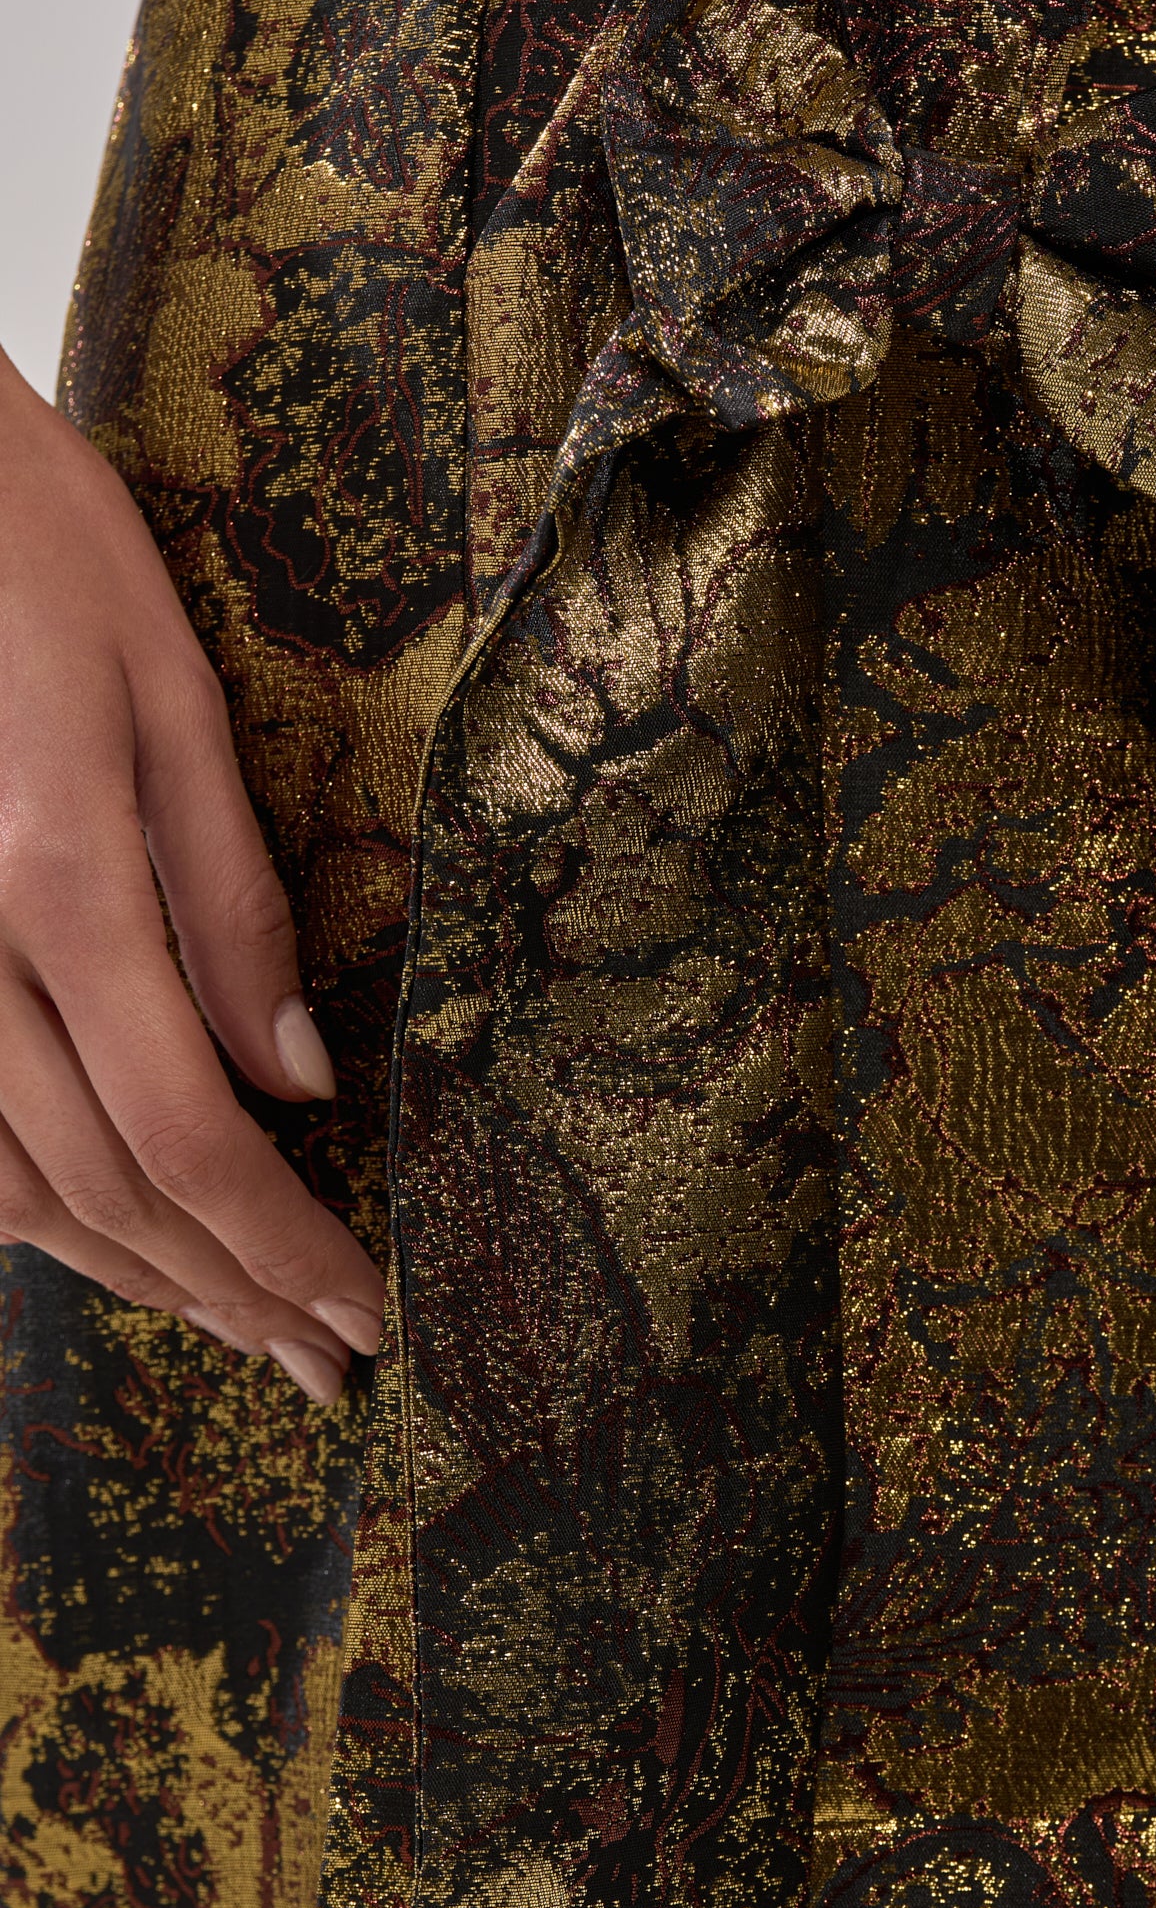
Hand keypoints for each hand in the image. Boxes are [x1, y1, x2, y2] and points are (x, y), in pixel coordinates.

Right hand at [0, 345, 383, 1401]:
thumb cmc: (24, 545)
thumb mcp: (165, 692)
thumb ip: (232, 901)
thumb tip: (302, 1081)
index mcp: (57, 885)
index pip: (191, 1137)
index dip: (283, 1249)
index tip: (368, 1312)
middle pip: (107, 1190)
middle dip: (230, 1293)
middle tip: (328, 1363)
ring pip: (12, 1191)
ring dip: (136, 1276)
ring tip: (240, 1327)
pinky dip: (37, 1214)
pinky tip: (110, 1242)